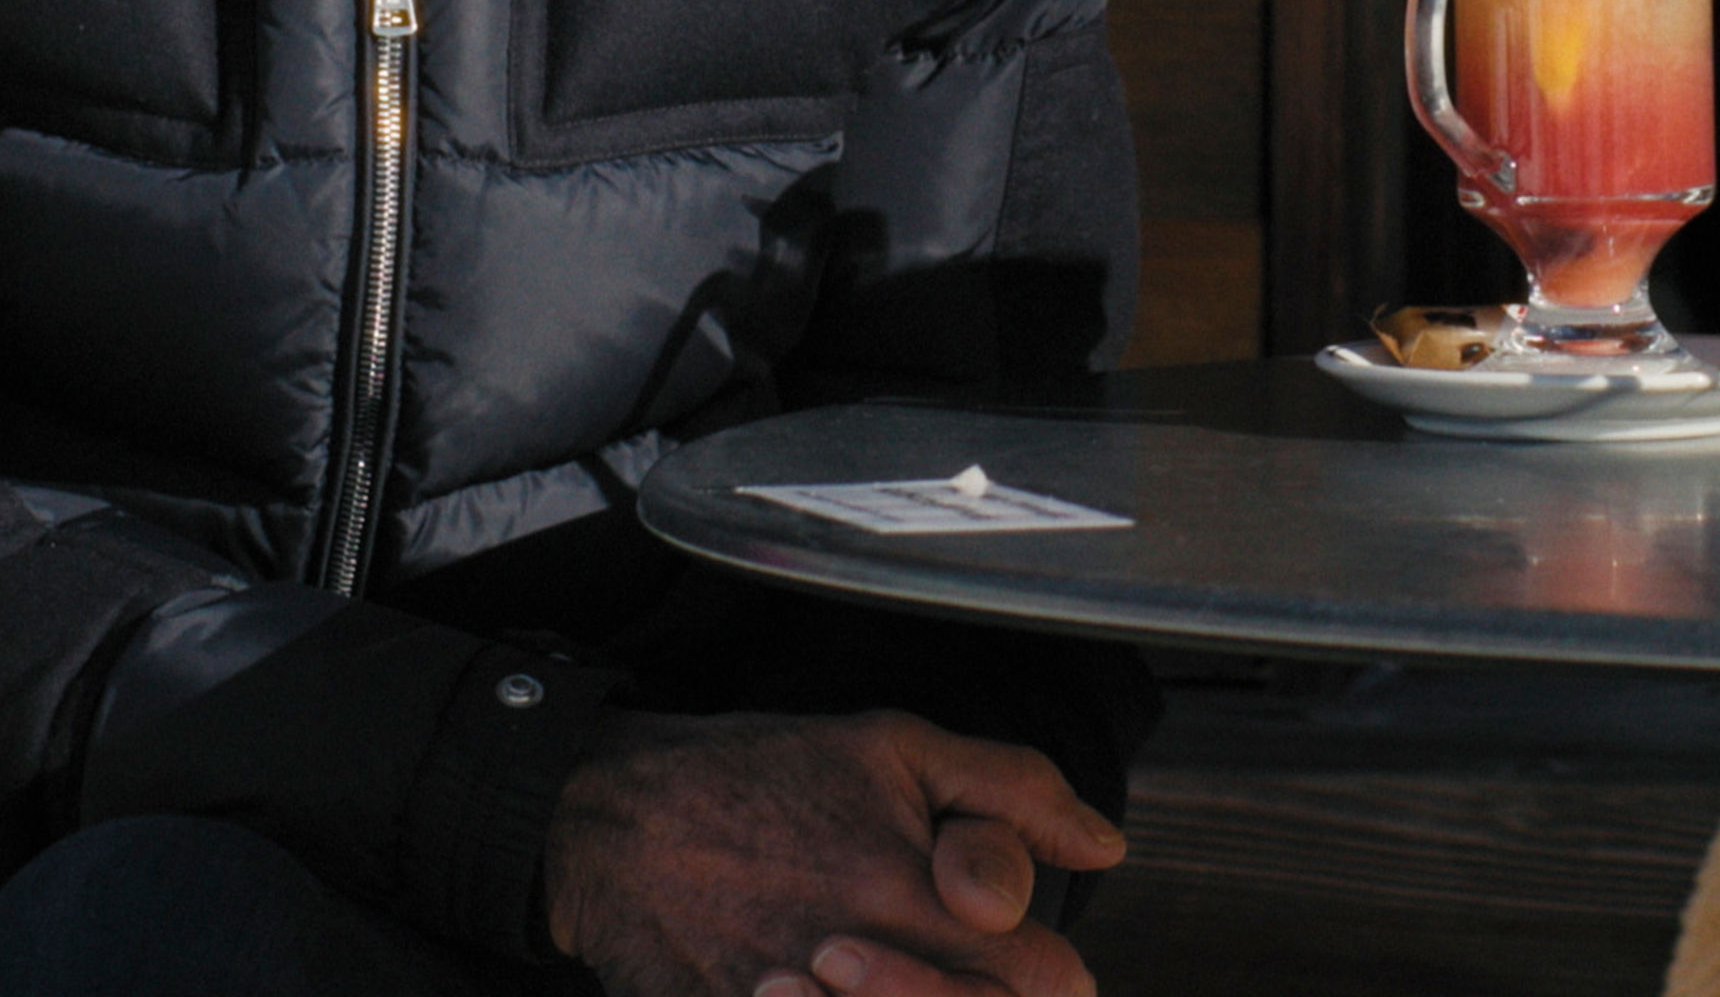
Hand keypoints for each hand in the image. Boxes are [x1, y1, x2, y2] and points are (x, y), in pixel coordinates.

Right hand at [542, 707, 1124, 996]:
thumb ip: (1011, 790)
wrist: (611, 814)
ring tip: (885, 981)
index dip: (1051, 977)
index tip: (1024, 961)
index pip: (1047, 979)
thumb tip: (1107, 846)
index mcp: (919, 891)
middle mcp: (866, 961)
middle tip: (959, 971)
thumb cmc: (758, 774)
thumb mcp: (890, 746)